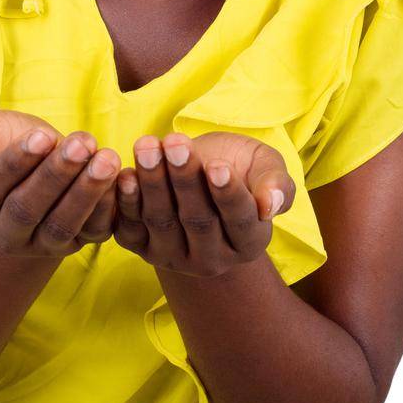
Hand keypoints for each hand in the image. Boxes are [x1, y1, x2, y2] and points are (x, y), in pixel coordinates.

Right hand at [0, 110, 119, 257]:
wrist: (36, 159)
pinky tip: (120, 177)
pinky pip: (92, 232)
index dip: (16, 163)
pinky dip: (108, 206)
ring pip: (61, 225)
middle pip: (27, 210)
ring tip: (106, 158)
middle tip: (82, 143)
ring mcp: (40, 244)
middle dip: (57, 175)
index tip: (42, 135)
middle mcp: (4, 234)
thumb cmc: (3, 141)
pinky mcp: (75, 244)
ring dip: (86, 192)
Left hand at [112, 130, 296, 277]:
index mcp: (249, 243)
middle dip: (184, 179)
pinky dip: (125, 202)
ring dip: (152, 182)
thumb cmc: (240, 167)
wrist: (201, 173)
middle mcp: (212, 259)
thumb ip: (277, 184)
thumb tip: (271, 205)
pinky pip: (131, 229)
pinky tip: (124, 175)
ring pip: (162, 221)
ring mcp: (174, 257)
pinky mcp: (142, 248)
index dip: (229, 194)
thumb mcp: (267, 168)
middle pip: (198, 221)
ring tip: (148, 146)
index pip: (240, 221)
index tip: (218, 166)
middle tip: (175, 143)